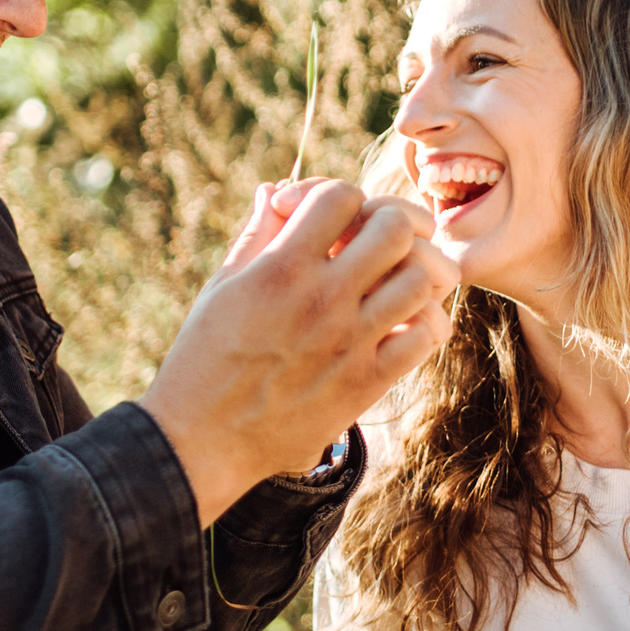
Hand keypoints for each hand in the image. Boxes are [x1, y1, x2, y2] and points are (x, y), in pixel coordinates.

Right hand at [138, 179, 455, 523]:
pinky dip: (424, 320)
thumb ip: (257, 234)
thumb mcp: (222, 286)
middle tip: (374, 243)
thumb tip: (276, 189)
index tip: (327, 222)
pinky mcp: (367, 383)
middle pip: (396, 226)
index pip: (342, 195)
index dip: (341, 196)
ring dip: (414, 269)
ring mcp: (350, 342)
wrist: (201, 441)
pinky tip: (398, 324)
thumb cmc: (203, 358)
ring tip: (392, 280)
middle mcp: (321, 299)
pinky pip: (427, 334)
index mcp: (280, 268)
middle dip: (391, 222)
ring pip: (423, 276)